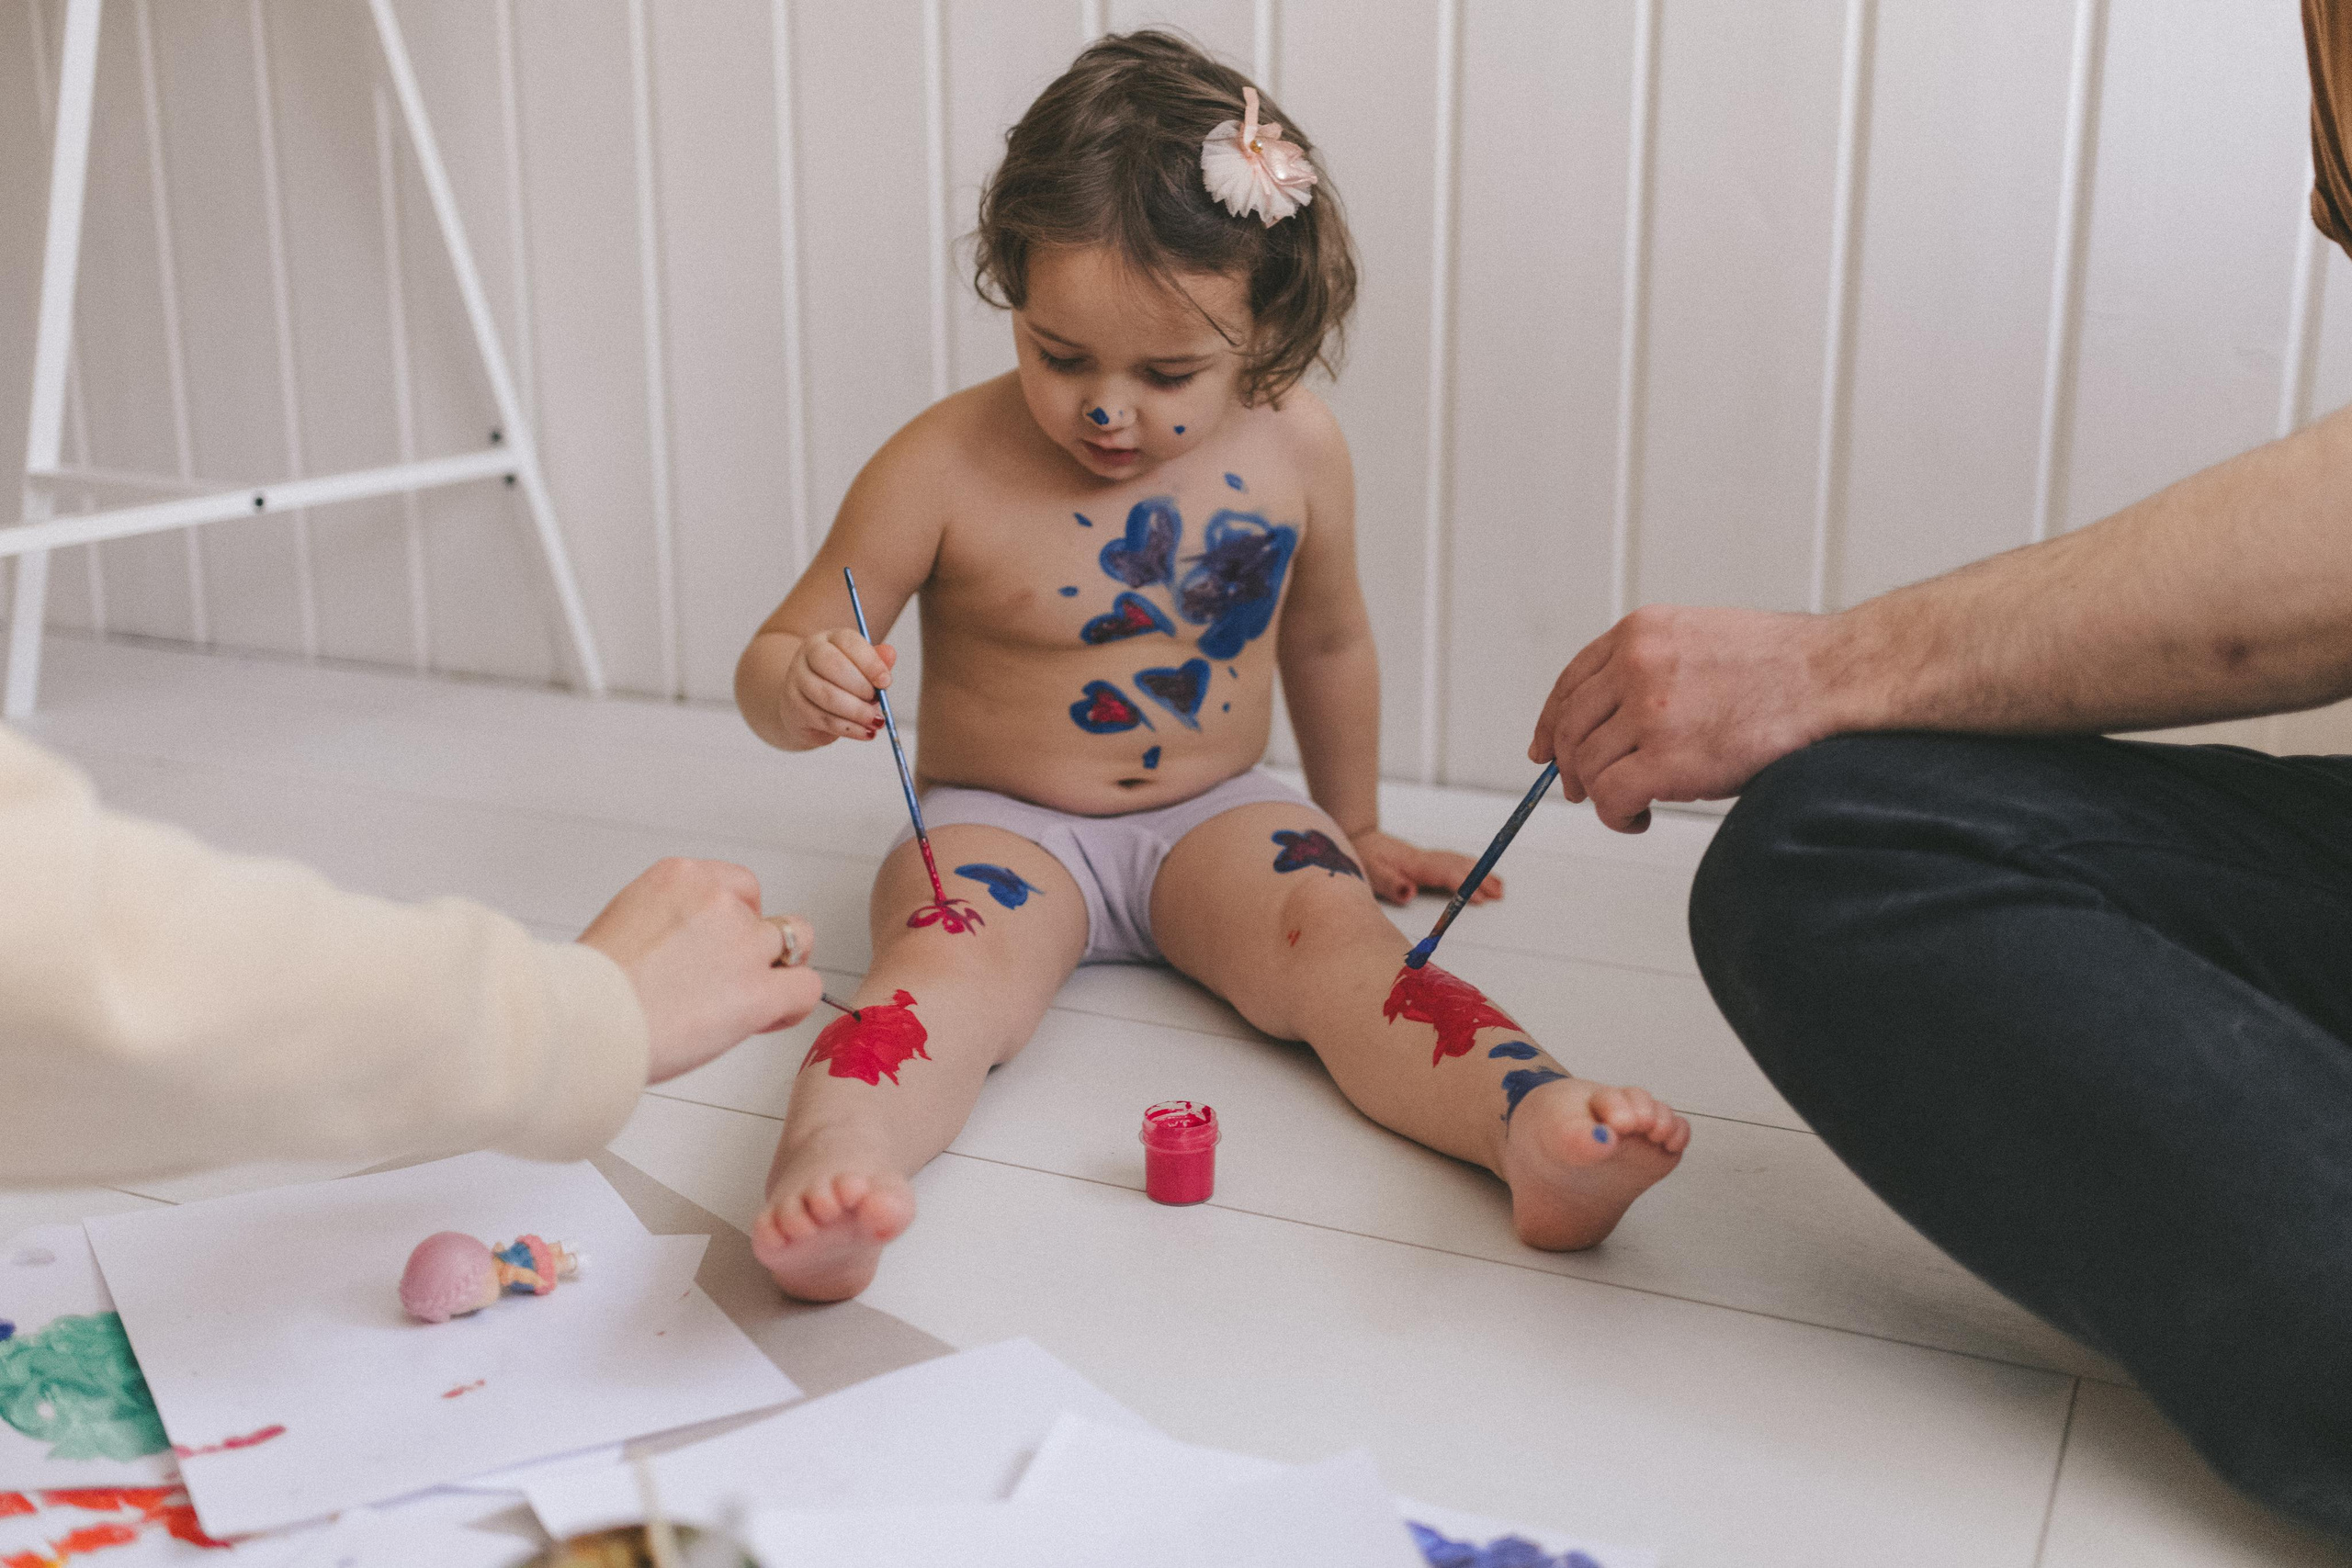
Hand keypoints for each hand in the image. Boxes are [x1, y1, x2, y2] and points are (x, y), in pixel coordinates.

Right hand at [578, 859, 822, 1083]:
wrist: (583, 1021)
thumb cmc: (590, 990)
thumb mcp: (625, 924)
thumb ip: (670, 925)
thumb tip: (692, 953)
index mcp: (679, 877)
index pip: (737, 886)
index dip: (735, 921)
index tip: (713, 952)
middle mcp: (718, 900)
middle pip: (764, 916)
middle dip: (754, 947)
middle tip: (727, 982)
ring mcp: (742, 943)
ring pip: (796, 943)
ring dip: (778, 972)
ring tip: (748, 1003)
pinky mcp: (759, 991)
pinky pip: (806, 988)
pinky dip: (792, 1007)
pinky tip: (764, 1021)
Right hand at [778, 629, 895, 747]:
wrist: (806, 705)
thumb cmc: (840, 683)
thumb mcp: (860, 669)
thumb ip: (876, 662)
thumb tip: (890, 654)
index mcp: (827, 639)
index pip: (848, 642)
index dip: (870, 663)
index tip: (886, 682)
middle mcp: (808, 655)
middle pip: (834, 666)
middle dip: (861, 687)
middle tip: (878, 702)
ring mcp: (797, 681)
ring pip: (828, 696)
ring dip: (857, 712)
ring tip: (876, 721)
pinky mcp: (794, 707)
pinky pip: (824, 719)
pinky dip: (850, 729)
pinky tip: (865, 732)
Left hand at [1351, 828, 1500, 906]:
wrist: (1357, 838)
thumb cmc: (1363, 858)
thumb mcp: (1370, 873)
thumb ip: (1389, 883)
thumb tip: (1409, 893)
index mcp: (1414, 864)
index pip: (1445, 874)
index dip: (1463, 885)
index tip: (1479, 898)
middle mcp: (1424, 859)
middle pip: (1458, 867)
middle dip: (1481, 879)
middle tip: (1500, 894)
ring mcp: (1426, 858)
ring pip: (1458, 862)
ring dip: (1480, 873)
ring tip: (1499, 886)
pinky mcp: (1425, 860)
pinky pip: (1453, 862)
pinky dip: (1469, 866)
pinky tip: (1478, 872)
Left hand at [1528, 604, 1835, 832]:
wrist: (1830, 676)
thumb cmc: (1778, 667)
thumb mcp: (1697, 640)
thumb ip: (1649, 668)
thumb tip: (1610, 719)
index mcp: (1640, 633)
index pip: (1569, 683)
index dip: (1550, 723)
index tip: (1544, 750)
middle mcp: (1635, 666)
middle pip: (1569, 727)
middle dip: (1569, 767)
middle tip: (1585, 791)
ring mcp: (1648, 711)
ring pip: (1587, 765)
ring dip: (1601, 795)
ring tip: (1632, 804)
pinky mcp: (1666, 758)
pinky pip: (1611, 797)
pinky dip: (1616, 816)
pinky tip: (1639, 818)